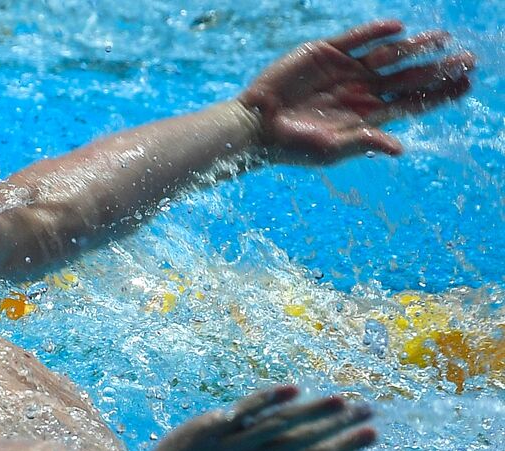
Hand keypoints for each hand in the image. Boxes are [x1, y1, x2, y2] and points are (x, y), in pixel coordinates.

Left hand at [141, 385, 376, 450]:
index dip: (343, 447)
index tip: (373, 433)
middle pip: (303, 441)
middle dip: (338, 425)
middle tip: (370, 409)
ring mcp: (232, 446)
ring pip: (279, 426)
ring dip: (312, 411)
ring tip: (342, 399)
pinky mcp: (211, 429)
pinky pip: (243, 412)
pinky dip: (267, 400)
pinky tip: (293, 389)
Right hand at [237, 19, 474, 164]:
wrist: (254, 125)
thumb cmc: (290, 145)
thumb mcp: (330, 149)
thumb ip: (364, 143)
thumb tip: (400, 148)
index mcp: (367, 116)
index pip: (412, 103)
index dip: (439, 94)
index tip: (466, 84)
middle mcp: (361, 91)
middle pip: (409, 77)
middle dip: (438, 68)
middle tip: (469, 58)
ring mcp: (345, 71)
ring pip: (390, 54)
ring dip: (416, 46)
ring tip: (442, 37)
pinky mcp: (326, 53)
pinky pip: (358, 38)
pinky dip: (377, 32)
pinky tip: (398, 29)